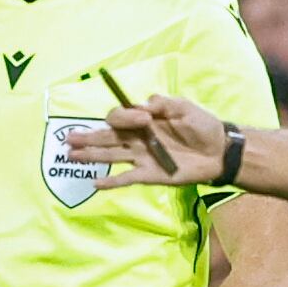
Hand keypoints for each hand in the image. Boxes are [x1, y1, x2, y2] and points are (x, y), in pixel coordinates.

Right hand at [66, 95, 227, 187]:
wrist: (219, 150)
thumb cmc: (202, 125)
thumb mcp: (183, 107)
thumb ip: (162, 103)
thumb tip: (143, 106)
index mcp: (144, 120)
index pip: (120, 117)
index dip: (125, 117)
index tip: (144, 118)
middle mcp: (138, 138)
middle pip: (107, 137)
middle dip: (88, 137)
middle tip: (69, 138)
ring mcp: (142, 157)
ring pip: (111, 155)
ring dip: (92, 155)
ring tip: (72, 156)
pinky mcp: (149, 175)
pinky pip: (127, 178)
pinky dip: (112, 181)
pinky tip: (96, 182)